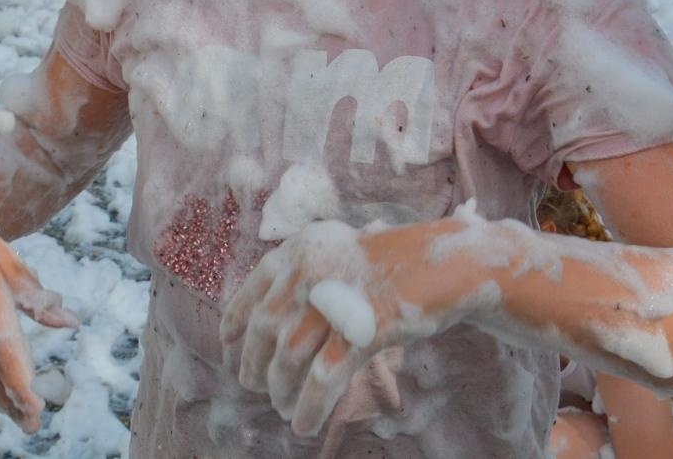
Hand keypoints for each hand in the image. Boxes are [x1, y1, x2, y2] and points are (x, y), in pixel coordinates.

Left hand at [219, 220, 453, 437]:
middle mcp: (310, 269)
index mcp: (301, 248)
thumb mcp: (338, 253)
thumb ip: (304, 276)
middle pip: (266, 329)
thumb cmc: (394, 263)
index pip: (253, 288)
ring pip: (289, 357)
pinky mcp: (363, 332)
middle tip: (253, 386)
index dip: (235, 319)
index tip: (226, 342)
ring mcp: (336, 300)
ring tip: (281, 408)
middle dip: (253, 363)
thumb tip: (268, 322)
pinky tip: (303, 424)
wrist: (446, 264)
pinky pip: (323, 379)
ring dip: (279, 390)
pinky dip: (308, 406)